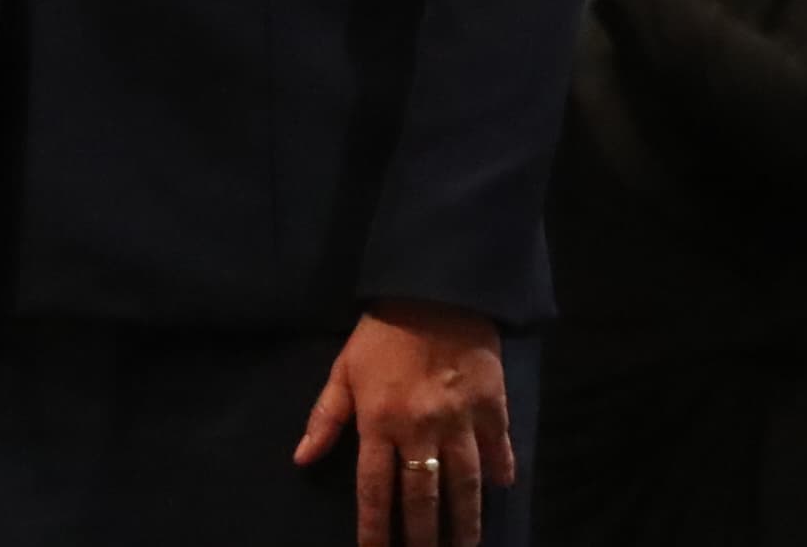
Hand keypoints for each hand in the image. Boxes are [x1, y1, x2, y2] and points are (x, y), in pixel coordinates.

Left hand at [294, 302, 514, 546]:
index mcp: (380, 421)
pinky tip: (504, 488)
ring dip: (465, 518)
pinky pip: (499, 444)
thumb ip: (326, 416)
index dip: (375, 529)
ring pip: (464, 481)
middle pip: (422, 495)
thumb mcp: (345, 368)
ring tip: (465, 545)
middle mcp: (420, 427)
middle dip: (422, 535)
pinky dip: (502, 467)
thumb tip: (302, 459)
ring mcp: (461, 417)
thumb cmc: (384, 331)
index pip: (375, 490)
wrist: (438, 285)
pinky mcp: (493, 401)